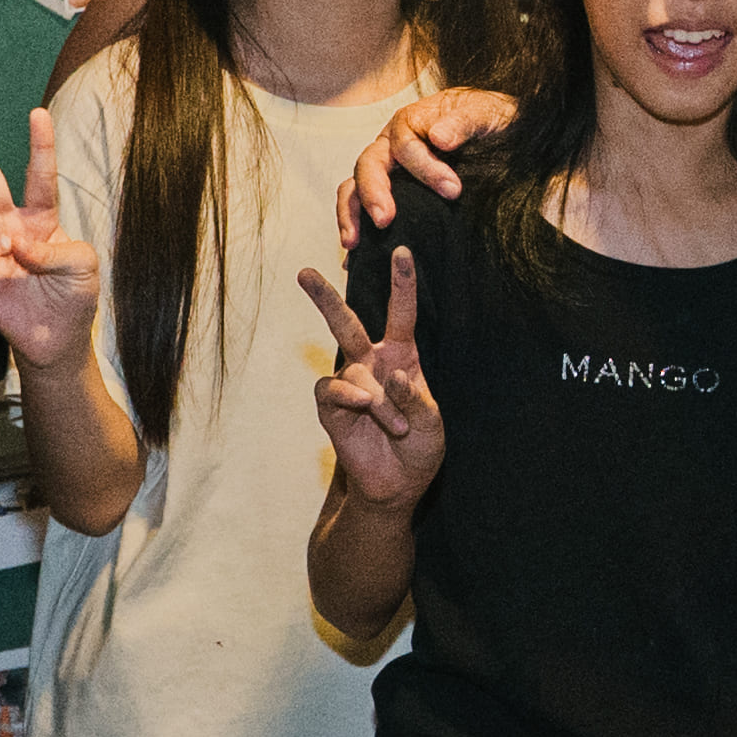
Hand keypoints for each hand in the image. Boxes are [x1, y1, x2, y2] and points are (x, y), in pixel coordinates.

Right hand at [0, 102, 108, 371]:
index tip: (38, 113)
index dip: (40, 145)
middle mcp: (13, 225)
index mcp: (43, 218)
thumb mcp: (85, 267)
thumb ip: (59, 249)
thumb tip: (18, 244)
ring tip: (4, 243)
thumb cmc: (74, 298)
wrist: (56, 340)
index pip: (40, 175)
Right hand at [297, 251, 446, 512]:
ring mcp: (349, 385)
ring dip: (375, 398)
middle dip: (324, 298)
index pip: (402, 313)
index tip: (401, 251)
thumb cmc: (420, 448)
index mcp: (402, 356)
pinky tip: (362, 408)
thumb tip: (390, 373)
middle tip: (304, 273)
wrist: (398, 485)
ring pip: (348, 368)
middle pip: (345, 323)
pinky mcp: (331, 409)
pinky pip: (331, 391)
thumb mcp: (432, 423)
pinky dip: (349, 397)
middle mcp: (371, 363)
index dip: (402, 283)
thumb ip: (415, 397)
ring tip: (395, 425)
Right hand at [334, 89, 513, 244]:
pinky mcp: (391, 192)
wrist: (493, 131)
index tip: (453, 190)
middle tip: (385, 219)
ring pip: (355, 187)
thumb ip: (464, 121)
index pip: (405, 145)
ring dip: (351, 214)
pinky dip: (356, 227)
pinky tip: (357, 254)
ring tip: (353, 242)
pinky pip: (362, 207)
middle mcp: (391, 146)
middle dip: (373, 193)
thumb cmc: (487, 119)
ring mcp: (387, 170)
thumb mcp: (484, 113)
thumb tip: (439, 137)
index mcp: (410, 122)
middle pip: (368, 165)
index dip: (425, 168)